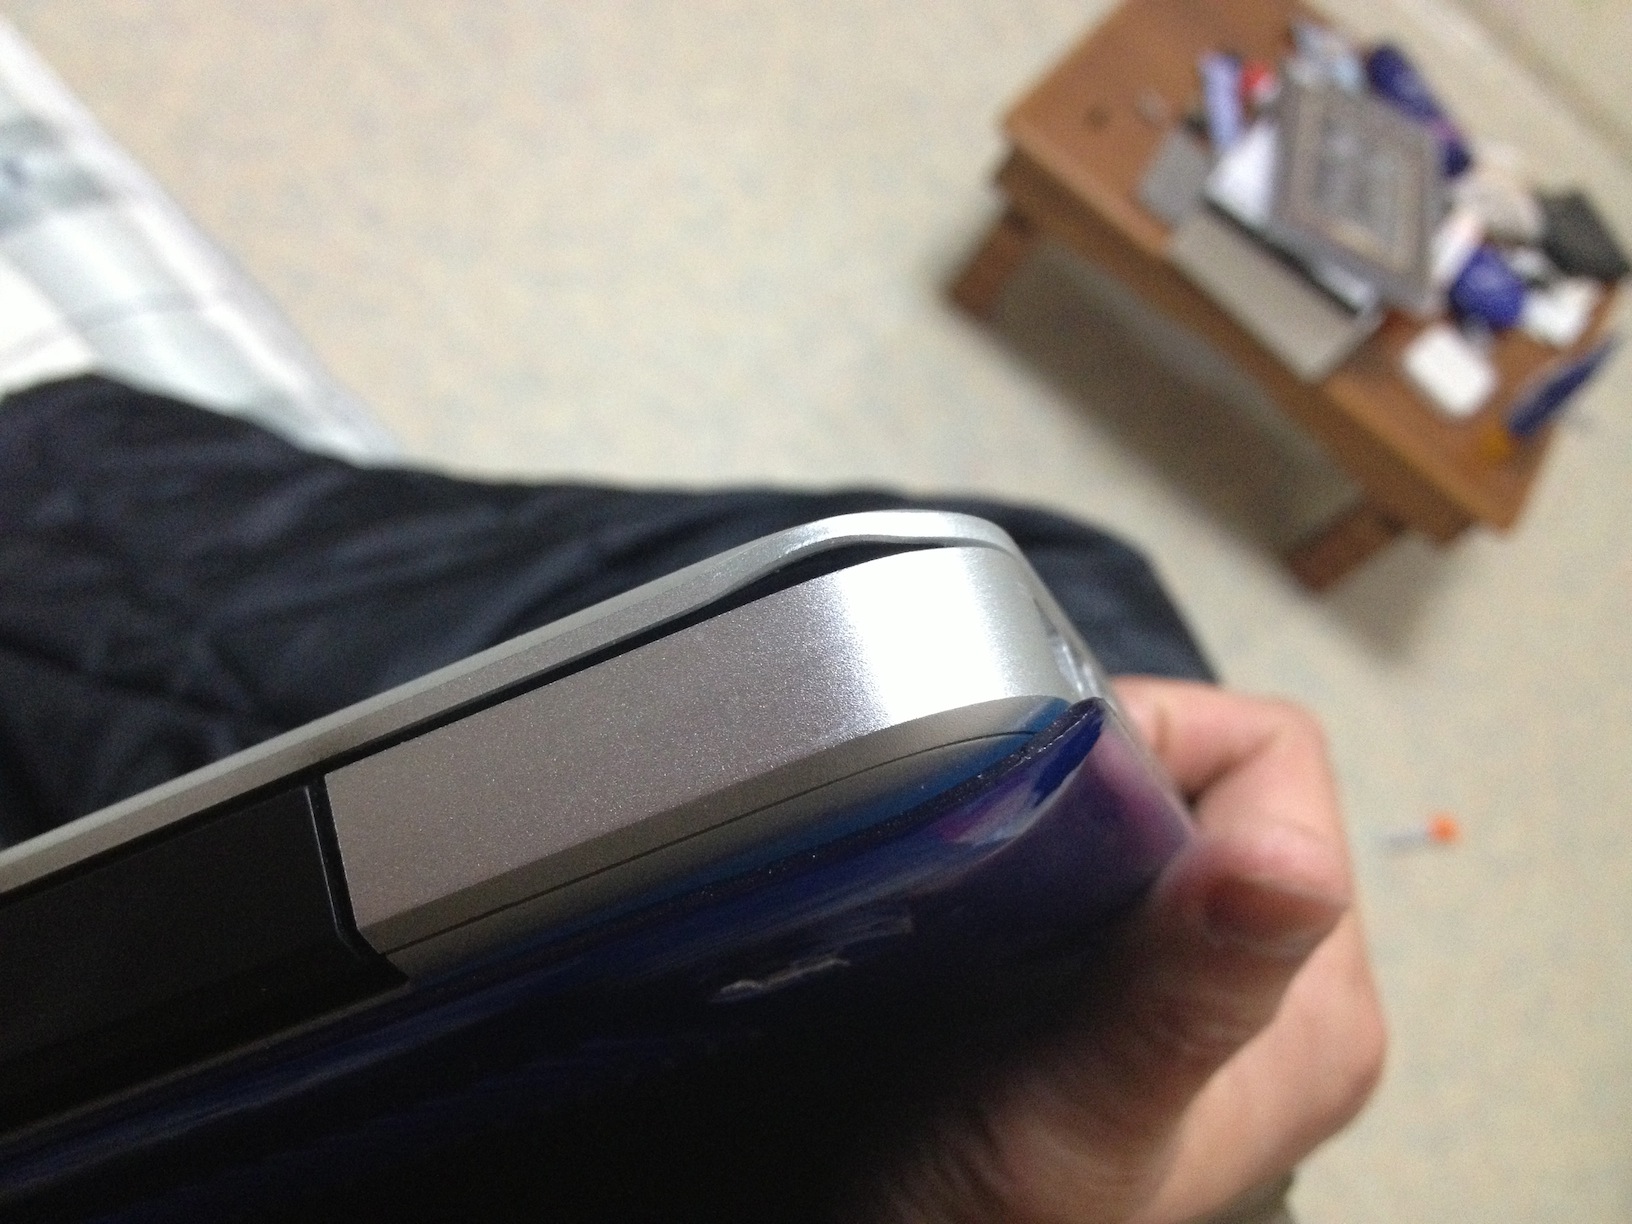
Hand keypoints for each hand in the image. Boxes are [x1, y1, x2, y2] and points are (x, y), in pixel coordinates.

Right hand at [862, 679, 1385, 1223]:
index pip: (1271, 758)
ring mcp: (1204, 993)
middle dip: (1097, 778)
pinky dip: (1038, 859)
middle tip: (995, 829)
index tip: (1041, 780)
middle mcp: (1278, 989)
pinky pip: (1103, 872)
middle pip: (1209, 778)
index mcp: (1314, 1008)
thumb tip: (1288, 863)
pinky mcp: (1132, 997)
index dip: (1157, 733)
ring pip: (1149, 822)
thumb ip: (1184, 996)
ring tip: (979, 867)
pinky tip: (979, 904)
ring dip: (1060, 822)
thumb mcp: (1084, 1119)